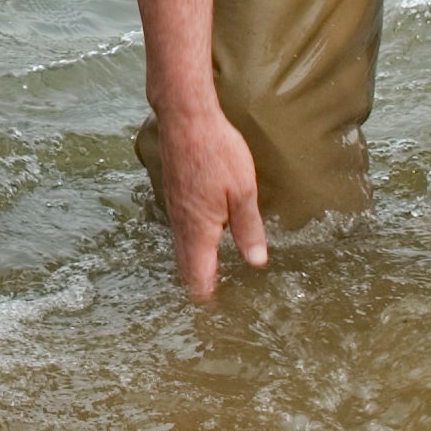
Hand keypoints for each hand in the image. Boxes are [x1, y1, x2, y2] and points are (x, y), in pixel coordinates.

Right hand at [146, 99, 266, 298]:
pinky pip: (181, 230)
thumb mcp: (243, 191)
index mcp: (200, 230)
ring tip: (213, 275)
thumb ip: (248, 229)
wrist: (185, 118)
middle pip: (187, 268)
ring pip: (183, 248)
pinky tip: (206, 237)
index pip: (198, 276)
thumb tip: (255, 261)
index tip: (221, 312)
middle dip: (200, 286)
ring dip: (196, 264)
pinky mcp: (175, 194)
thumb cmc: (216, 152)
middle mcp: (182, 225)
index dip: (208, 296)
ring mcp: (175, 209)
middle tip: (218, 301)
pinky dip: (192, 243)